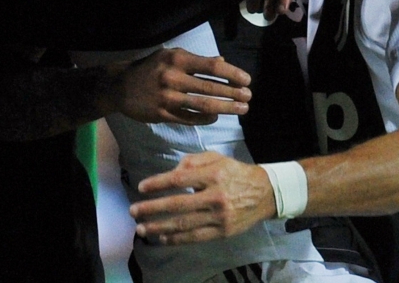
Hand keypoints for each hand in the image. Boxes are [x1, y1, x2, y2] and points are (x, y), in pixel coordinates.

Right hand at [107, 48, 251, 124]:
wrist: (121, 86)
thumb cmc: (151, 68)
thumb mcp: (171, 56)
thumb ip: (197, 60)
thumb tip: (222, 62)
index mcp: (178, 59)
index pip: (212, 67)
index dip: (232, 74)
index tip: (247, 80)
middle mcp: (173, 77)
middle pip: (210, 88)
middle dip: (233, 94)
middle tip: (249, 97)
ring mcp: (167, 98)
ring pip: (202, 105)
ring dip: (225, 108)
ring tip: (241, 109)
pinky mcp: (162, 114)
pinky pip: (189, 118)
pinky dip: (206, 119)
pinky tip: (216, 118)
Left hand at [131, 152, 274, 243]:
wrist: (265, 193)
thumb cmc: (235, 173)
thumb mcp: (217, 158)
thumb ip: (193, 161)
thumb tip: (172, 172)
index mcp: (214, 175)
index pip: (179, 180)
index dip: (158, 184)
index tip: (141, 187)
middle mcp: (216, 196)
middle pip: (177, 204)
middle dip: (152, 209)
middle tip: (133, 211)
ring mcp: (219, 217)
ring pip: (183, 224)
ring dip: (158, 227)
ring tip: (141, 228)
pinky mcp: (222, 232)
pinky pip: (194, 237)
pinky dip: (175, 239)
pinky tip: (161, 237)